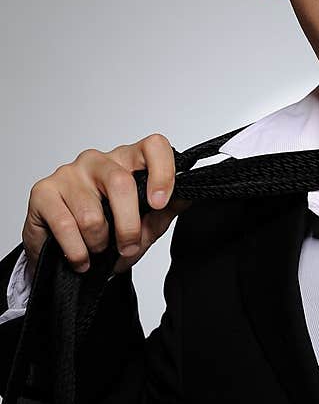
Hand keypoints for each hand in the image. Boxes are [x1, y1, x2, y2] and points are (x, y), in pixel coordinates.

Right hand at [22, 134, 191, 277]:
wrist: (64, 251)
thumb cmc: (109, 230)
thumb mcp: (147, 223)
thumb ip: (168, 209)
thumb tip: (190, 193)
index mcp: (128, 161)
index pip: (153, 146)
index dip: (162, 172)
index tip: (159, 203)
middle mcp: (98, 160)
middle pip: (122, 184)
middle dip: (129, 227)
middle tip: (128, 247)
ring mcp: (69, 172)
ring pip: (93, 215)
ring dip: (100, 244)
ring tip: (98, 250)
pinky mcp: (43, 191)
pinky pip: (66, 226)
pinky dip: (78, 252)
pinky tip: (81, 257)